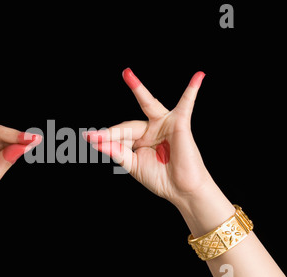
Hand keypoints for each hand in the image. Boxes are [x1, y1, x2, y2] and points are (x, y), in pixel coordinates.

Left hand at [83, 68, 212, 206]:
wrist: (182, 190)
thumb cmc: (160, 179)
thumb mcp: (133, 165)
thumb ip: (118, 152)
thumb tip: (97, 140)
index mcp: (140, 139)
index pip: (120, 135)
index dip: (105, 139)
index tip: (88, 140)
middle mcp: (151, 129)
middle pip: (128, 125)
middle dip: (112, 133)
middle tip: (92, 136)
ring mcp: (165, 124)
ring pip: (148, 105)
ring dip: (138, 89)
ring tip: (127, 75)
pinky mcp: (180, 123)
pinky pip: (186, 104)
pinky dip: (192, 89)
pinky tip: (198, 76)